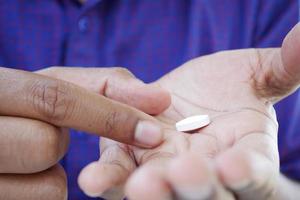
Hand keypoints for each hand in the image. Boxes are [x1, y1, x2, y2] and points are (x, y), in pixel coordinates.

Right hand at [0, 67, 169, 199]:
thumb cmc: (28, 103)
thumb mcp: (57, 83)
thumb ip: (107, 84)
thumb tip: (162, 100)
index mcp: (0, 90)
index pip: (56, 100)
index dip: (107, 117)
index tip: (152, 133)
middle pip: (48, 144)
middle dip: (62, 143)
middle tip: (49, 135)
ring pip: (49, 186)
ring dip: (54, 172)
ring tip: (32, 152)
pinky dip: (44, 191)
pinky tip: (27, 174)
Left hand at [78, 23, 299, 199]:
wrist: (188, 94)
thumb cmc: (228, 88)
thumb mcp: (256, 76)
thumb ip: (282, 68)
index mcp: (244, 157)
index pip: (255, 177)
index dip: (250, 175)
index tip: (237, 166)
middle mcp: (205, 173)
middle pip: (204, 191)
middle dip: (195, 184)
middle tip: (184, 174)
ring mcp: (165, 169)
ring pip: (159, 189)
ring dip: (150, 190)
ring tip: (138, 187)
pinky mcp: (131, 159)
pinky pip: (120, 173)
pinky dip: (110, 177)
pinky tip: (94, 179)